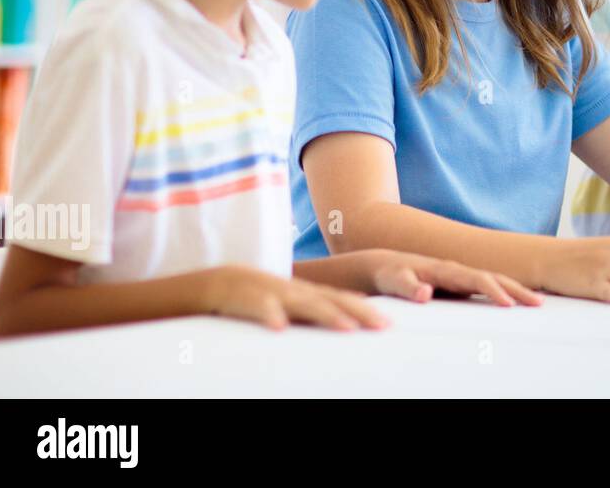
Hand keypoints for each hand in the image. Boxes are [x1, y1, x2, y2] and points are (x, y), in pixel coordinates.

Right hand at [204, 265, 390, 331]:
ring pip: (304, 303)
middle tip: (383, 326)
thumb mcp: (296, 302)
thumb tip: (359, 308)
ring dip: (327, 314)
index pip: (343, 300)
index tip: (390, 325)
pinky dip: (271, 315)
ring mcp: (275, 293)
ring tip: (348, 328)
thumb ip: (323, 306)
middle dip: (360, 313)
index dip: (366, 311)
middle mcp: (298, 292)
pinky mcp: (249, 299)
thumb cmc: (263, 297)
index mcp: (309, 294)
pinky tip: (280, 328)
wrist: (219, 282)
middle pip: (334, 300)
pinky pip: (260, 307)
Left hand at [349, 249, 542, 306]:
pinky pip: (489, 286)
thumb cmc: (390, 274)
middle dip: (516, 290)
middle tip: (537, 303)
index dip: (493, 291)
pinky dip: (506, 292)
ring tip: (538, 302)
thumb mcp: (393, 281)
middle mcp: (458, 270)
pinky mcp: (461, 284)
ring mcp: (461, 276)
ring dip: (516, 290)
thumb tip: (426, 294)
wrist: (387, 265)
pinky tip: (518, 301)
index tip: (509, 305)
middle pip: (493, 278)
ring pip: (495, 280)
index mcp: (446, 269)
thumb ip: (408, 287)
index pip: (476, 279)